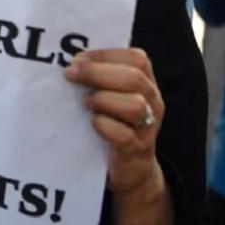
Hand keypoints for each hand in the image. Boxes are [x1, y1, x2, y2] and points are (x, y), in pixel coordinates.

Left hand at [65, 48, 165, 196]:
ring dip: (104, 100)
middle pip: (134, 78)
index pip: (137, 58)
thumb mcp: (116, 98)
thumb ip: (103, 79)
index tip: (78, 58)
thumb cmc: (117, 125)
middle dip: (97, 72)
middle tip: (71, 75)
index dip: (106, 55)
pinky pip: (124, 135)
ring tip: (86, 103)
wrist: (133, 169)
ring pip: (135, 105)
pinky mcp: (136, 150)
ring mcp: (148, 128)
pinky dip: (104, 125)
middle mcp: (153, 103)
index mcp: (148, 85)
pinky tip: (93, 122)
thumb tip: (73, 62)